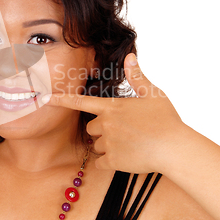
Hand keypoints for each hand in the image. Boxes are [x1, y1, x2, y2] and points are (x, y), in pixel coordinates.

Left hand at [43, 53, 188, 173]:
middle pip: (91, 128)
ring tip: (130, 144)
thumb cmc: (166, 120)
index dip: (62, 100)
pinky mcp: (113, 161)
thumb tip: (129, 57)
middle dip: (102, 130)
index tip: (46, 99)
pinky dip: (110, 162)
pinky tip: (127, 158)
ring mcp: (109, 143)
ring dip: (108, 146)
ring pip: (97, 146)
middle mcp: (106, 124)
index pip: (80, 103)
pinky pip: (101, 162)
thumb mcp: (152, 94)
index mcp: (112, 107)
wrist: (174, 148)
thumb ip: (137, 76)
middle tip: (124, 132)